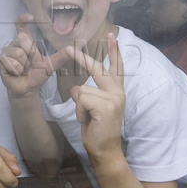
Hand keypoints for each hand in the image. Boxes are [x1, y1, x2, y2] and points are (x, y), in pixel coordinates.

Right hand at [0, 14, 71, 97]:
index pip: (21, 25)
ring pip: (18, 52)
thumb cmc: (37, 75)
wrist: (27, 89)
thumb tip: (72, 49)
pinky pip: (12, 62)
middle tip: (30, 64)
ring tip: (23, 69)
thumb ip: (60, 56)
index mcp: (25, 42)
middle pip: (22, 39)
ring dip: (24, 65)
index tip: (30, 17)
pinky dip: (17, 70)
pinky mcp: (1, 60)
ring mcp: (7, 51)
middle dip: (30, 54)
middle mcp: (15, 44)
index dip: (23, 19)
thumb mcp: (51, 65)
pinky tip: (16, 73)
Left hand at [69, 33, 125, 164]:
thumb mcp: (96, 108)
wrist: (105, 151)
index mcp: (116, 91)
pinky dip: (79, 111)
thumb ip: (93, 93)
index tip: (112, 36)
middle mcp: (118, 92)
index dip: (114, 51)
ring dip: (78, 106)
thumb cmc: (98, 130)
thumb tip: (77, 87)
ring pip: (81, 89)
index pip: (116, 67)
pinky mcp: (106, 105)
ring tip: (88, 118)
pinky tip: (88, 121)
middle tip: (69, 48)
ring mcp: (114, 98)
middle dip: (81, 58)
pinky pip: (81, 99)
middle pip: (96, 69)